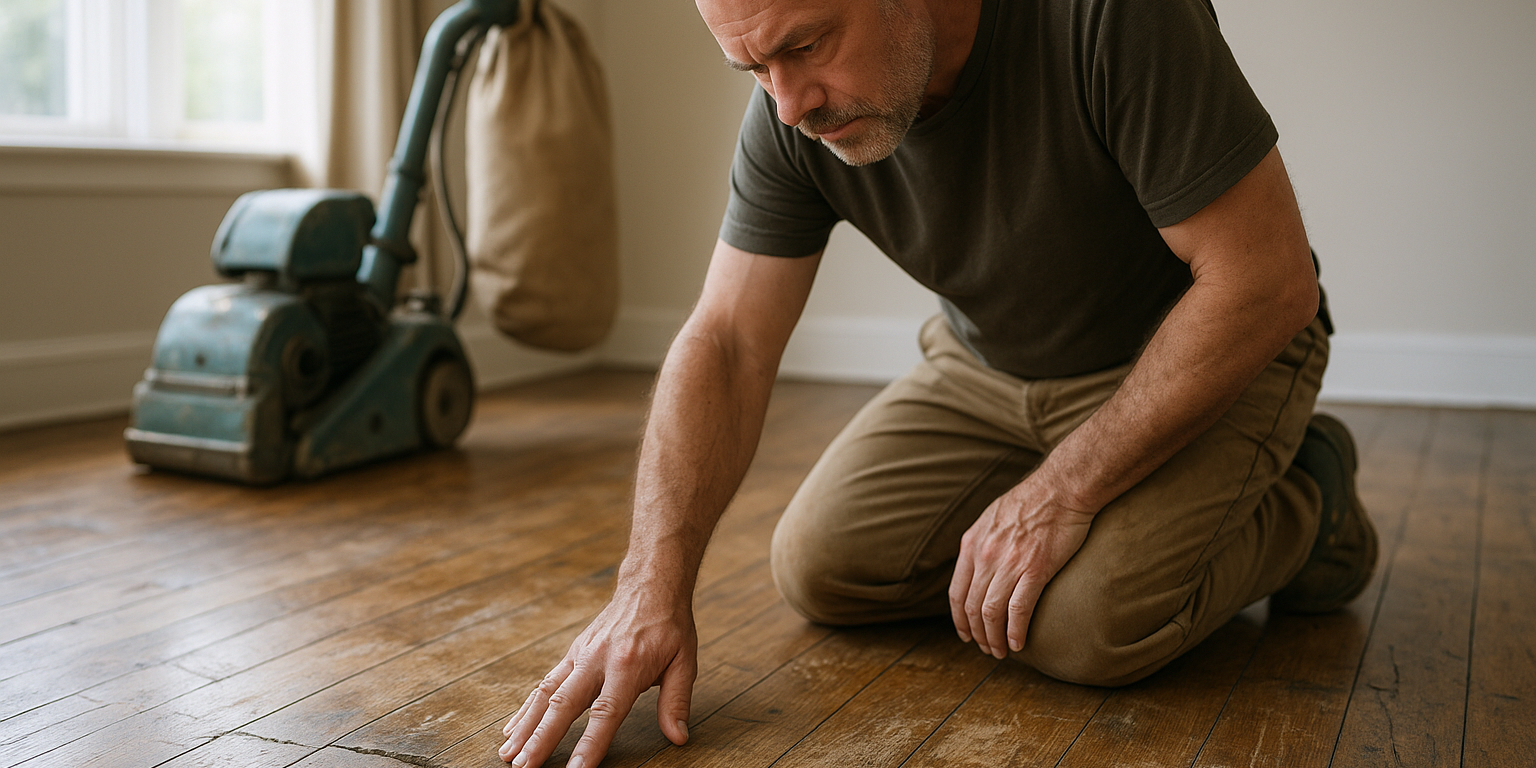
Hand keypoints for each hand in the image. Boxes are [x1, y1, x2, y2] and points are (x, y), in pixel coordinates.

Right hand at [499, 588, 697, 767]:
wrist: (650, 586)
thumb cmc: (669, 626)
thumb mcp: (685, 661)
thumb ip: (677, 700)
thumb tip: (678, 737)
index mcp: (628, 665)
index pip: (606, 712)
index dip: (590, 743)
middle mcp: (597, 659)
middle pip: (564, 705)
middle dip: (541, 739)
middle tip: (523, 767)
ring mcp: (580, 655)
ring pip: (546, 693)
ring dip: (526, 726)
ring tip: (507, 753)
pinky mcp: (572, 653)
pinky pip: (545, 682)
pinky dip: (526, 708)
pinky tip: (513, 728)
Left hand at [948, 482, 1095, 658]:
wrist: (1061, 488)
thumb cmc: (1032, 501)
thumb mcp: (992, 518)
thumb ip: (981, 543)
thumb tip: (976, 566)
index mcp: (972, 544)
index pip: (956, 592)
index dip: (959, 619)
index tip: (966, 634)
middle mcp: (985, 555)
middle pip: (972, 607)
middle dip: (977, 634)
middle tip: (988, 649)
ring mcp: (1009, 563)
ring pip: (991, 613)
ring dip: (994, 638)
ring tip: (1002, 651)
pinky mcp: (1035, 570)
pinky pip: (1018, 610)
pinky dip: (1015, 631)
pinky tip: (1018, 643)